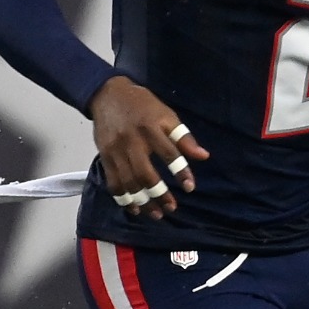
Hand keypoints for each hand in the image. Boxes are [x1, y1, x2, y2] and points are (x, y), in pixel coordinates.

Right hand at [89, 76, 210, 218]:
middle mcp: (132, 141)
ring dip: (142, 202)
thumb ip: (183, 137)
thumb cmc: (142, 105)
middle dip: (159, 194)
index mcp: (151, 128)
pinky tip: (134, 208)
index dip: (181, 171)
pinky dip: (123, 199)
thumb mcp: (166, 114)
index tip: (190, 187)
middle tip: (172, 208)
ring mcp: (115, 151)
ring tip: (156, 214)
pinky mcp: (104, 157)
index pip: (169, 153)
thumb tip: (203, 156)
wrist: (107, 94)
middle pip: (145, 173)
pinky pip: (113, 182)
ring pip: (128, 182)